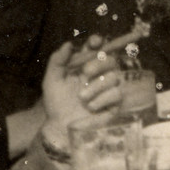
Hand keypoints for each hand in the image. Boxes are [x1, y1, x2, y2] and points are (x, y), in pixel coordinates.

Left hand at [40, 35, 124, 150]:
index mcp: (85, 65)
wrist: (60, 126)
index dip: (98, 43)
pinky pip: (117, 94)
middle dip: (99, 64)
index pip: (97, 49)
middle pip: (110, 60)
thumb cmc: (56, 102)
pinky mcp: (114, 103)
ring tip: (82, 98)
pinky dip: (103, 99)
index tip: (94, 43)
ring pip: (114, 77)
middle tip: (85, 73)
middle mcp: (99, 75)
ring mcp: (108, 89)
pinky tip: (91, 106)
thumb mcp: (52, 80)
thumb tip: (68, 44)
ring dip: (97, 86)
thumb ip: (57, 61)